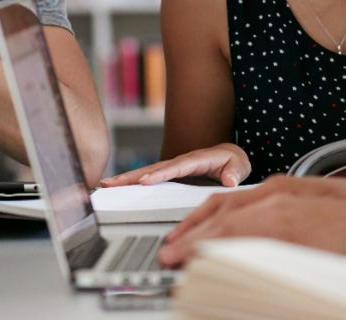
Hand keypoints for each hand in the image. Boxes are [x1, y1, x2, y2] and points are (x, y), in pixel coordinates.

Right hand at [99, 143, 250, 187]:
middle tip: (111, 183)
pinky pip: (149, 178)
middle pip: (154, 168)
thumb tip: (229, 180)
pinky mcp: (169, 174)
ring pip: (147, 172)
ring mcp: (173, 167)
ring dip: (126, 178)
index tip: (144, 182)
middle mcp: (181, 161)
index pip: (176, 167)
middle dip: (132, 175)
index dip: (160, 174)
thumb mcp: (240, 166)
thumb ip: (235, 172)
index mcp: (197, 159)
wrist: (230, 157)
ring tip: (106, 185)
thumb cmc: (233, 162)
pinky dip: (132, 182)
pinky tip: (117, 188)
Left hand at [159, 194, 345, 266]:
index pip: (232, 200)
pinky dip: (213, 249)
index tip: (187, 235)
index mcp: (287, 188)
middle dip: (190, 230)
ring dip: (194, 241)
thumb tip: (271, 245)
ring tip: (174, 259)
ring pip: (222, 223)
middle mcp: (278, 192)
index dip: (204, 219)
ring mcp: (280, 209)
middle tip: (170, 250)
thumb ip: (292, 225)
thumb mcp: (321, 218)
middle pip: (219, 209)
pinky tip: (199, 261)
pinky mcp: (285, 229)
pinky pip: (238, 238)